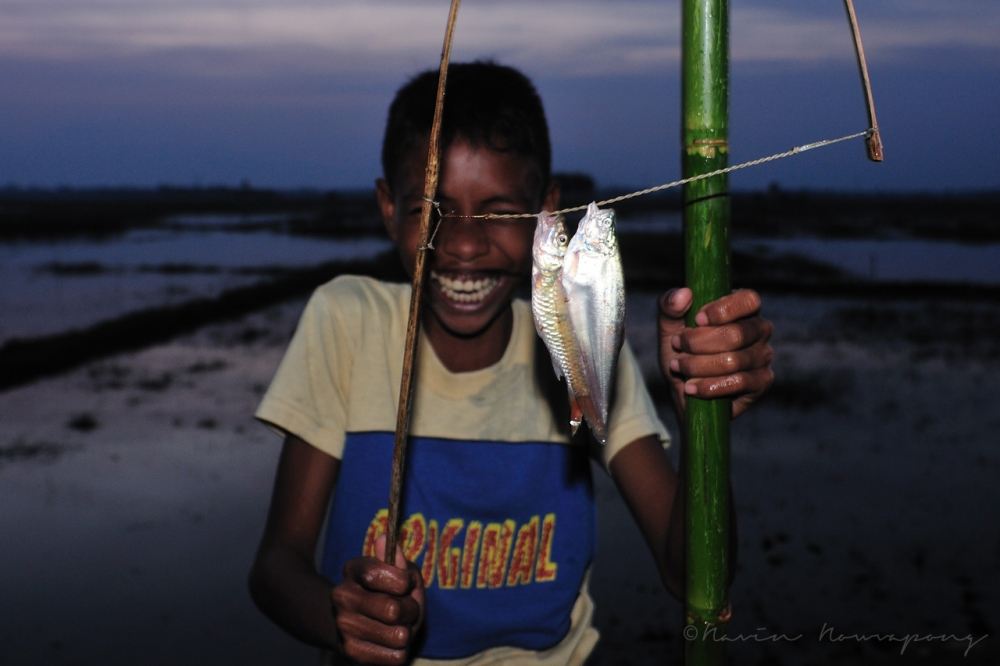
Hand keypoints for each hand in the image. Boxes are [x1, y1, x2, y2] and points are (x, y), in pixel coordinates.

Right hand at [331, 536, 424, 664]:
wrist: (354, 620)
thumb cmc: (387, 591)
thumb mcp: (398, 572)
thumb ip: (398, 562)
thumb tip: (385, 540)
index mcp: (353, 569)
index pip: (377, 573)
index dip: (402, 581)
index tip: (406, 583)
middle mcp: (342, 596)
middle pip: (392, 609)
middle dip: (411, 610)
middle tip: (407, 609)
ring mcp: (344, 625)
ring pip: (398, 636)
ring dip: (407, 632)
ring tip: (399, 626)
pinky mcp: (351, 652)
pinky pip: (395, 657)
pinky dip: (400, 651)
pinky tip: (390, 642)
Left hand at [658, 287, 773, 417]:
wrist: (684, 388)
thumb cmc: (681, 350)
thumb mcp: (669, 325)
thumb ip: (670, 305)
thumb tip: (684, 294)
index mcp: (742, 308)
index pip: (748, 300)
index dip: (723, 310)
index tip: (697, 319)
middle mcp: (759, 329)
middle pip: (736, 334)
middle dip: (698, 342)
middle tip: (677, 345)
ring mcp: (763, 356)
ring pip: (733, 361)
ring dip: (697, 366)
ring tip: (678, 366)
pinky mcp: (762, 381)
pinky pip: (739, 383)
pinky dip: (709, 386)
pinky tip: (691, 386)